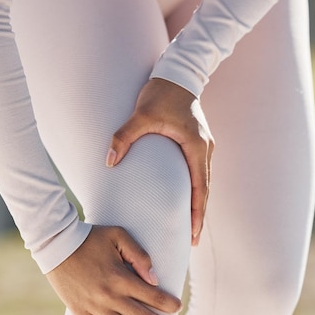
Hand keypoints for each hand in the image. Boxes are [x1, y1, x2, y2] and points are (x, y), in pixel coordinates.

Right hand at [45, 225, 182, 314]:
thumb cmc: (90, 237)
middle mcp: (111, 296)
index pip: (153, 295)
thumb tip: (154, 278)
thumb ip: (139, 255)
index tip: (178, 307)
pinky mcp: (81, 314)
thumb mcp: (118, 235)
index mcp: (121, 277)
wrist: (56, 245)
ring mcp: (96, 307)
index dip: (169, 303)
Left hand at [107, 78, 213, 245]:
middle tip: (192, 240)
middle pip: (205, 190)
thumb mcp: (141, 115)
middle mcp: (205, 150)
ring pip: (204, 182)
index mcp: (196, 147)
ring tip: (190, 226)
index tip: (194, 234)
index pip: (200, 188)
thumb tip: (109, 161)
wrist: (178, 74)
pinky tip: (188, 200)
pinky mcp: (198, 143)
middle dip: (199, 216)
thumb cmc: (161, 94)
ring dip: (199, 204)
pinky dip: (196, 189)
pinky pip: (199, 172)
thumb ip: (124, 137)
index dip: (198, 213)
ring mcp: (204, 146)